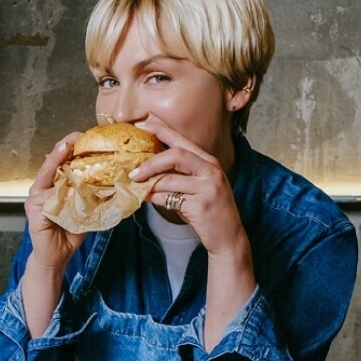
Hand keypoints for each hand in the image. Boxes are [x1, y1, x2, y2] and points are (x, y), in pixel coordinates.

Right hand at [20, 133, 86, 337]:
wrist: (57, 257)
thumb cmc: (70, 232)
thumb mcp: (88, 209)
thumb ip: (95, 194)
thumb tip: (118, 181)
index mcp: (53, 185)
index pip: (61, 162)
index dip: (70, 147)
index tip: (82, 135)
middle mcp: (41, 189)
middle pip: (51, 163)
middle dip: (62, 148)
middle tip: (75, 136)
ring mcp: (35, 199)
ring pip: (48, 177)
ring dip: (57, 162)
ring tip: (66, 149)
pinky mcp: (35, 212)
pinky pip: (48, 197)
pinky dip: (58, 190)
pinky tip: (67, 182)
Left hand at [129, 119, 246, 258]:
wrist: (227, 236)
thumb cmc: (207, 211)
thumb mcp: (196, 187)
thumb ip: (178, 174)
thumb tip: (146, 167)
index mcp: (208, 162)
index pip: (181, 140)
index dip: (160, 130)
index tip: (140, 125)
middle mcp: (211, 170)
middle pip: (176, 155)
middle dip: (150, 162)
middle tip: (133, 171)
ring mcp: (208, 187)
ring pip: (169, 179)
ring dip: (149, 184)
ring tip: (137, 187)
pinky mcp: (202, 205)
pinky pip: (170, 198)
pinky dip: (154, 198)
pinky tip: (146, 199)